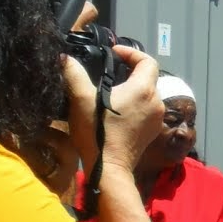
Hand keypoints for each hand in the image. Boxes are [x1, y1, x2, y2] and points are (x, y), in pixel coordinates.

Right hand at [64, 46, 161, 175]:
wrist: (109, 169)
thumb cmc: (97, 132)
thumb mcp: (81, 99)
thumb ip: (74, 74)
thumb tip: (65, 58)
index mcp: (143, 90)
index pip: (147, 61)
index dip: (132, 52)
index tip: (114, 54)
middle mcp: (157, 102)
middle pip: (149, 77)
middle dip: (131, 70)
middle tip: (110, 70)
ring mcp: (157, 118)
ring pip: (148, 94)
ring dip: (133, 88)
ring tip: (111, 89)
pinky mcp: (152, 131)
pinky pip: (147, 109)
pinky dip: (136, 103)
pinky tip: (117, 109)